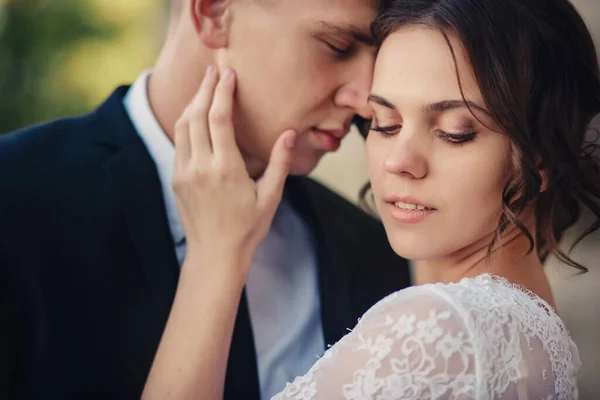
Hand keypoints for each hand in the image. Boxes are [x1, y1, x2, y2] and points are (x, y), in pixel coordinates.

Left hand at [172, 66, 296, 269]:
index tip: (229, 74)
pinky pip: (179, 142)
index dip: (223, 92)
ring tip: (204, 86)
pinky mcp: (175, 179)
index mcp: (225, 169)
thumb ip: (279, 162)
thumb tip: (290, 132)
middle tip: (214, 69)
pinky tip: (195, 114)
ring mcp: (184, 172)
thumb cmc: (247, 227)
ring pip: (183, 126)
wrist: (215, 254)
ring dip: (192, 102)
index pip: (219, 118)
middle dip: (205, 89)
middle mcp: (200, 166)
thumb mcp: (271, 196)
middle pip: (197, 115)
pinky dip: (186, 122)